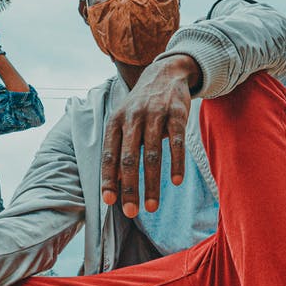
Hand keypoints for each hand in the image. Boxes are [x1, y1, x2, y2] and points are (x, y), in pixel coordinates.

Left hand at [101, 54, 200, 217]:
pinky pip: (176, 142)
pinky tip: (175, 182)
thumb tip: (114, 184)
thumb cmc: (140, 107)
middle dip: (129, 188)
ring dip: (151, 184)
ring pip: (152, 155)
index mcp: (115, 122)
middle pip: (129, 158)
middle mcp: (132, 118)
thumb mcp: (124, 122)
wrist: (164, 74)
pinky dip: (176, 163)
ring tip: (152, 207)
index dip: (108, 179)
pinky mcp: (177, 113)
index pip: (109, 155)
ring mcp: (155, 114)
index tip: (109, 202)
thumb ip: (119, 149)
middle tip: (131, 212)